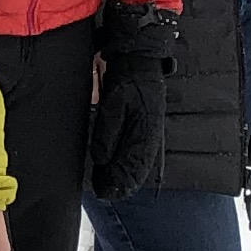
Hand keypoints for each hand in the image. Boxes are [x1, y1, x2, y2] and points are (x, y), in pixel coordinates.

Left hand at [87, 0, 179, 202]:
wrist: (140, 59)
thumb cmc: (129, 79)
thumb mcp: (114, 103)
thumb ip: (107, 131)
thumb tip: (101, 158)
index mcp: (144, 134)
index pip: (133, 169)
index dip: (117, 183)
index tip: (102, 191)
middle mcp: (149, 138)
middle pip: (136, 171)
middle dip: (119, 183)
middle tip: (101, 191)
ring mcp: (148, 134)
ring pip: (137, 164)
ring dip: (122, 175)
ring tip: (105, 184)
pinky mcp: (144, 129)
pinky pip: (138, 154)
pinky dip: (127, 164)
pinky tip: (114, 167)